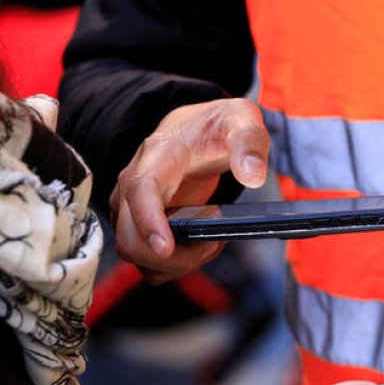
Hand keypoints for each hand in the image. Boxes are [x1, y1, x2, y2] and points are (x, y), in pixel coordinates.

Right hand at [110, 98, 268, 283]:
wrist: (194, 130)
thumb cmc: (213, 125)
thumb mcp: (240, 119)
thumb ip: (249, 142)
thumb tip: (253, 175)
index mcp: (156, 155)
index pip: (139, 189)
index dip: (147, 221)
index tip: (165, 246)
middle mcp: (133, 185)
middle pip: (130, 238)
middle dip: (172, 257)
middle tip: (213, 242)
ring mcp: (132, 209)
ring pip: (137, 256)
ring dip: (176, 264)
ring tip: (211, 242)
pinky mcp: (140, 226)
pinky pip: (149, 260)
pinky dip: (175, 265)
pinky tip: (201, 246)